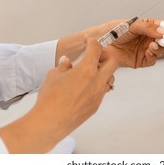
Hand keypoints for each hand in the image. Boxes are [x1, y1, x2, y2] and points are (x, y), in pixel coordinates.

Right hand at [0, 39, 117, 152]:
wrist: (50, 123)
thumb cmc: (50, 98)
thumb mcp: (53, 75)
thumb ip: (64, 66)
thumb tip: (67, 62)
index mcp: (86, 69)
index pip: (96, 48)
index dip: (93, 42)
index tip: (89, 41)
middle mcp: (97, 81)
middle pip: (112, 61)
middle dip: (105, 55)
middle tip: (95, 55)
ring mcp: (98, 94)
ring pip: (110, 77)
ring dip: (103, 71)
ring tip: (89, 72)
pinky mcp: (96, 105)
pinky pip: (102, 91)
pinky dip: (97, 85)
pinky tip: (84, 87)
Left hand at [106, 18, 163, 67]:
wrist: (100, 43)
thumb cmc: (113, 30)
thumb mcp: (132, 25)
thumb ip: (148, 27)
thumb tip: (163, 31)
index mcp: (147, 27)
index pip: (163, 27)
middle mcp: (147, 38)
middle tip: (163, 40)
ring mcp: (144, 50)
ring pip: (159, 51)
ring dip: (159, 49)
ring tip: (153, 45)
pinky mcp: (140, 60)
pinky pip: (152, 60)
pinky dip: (153, 56)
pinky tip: (149, 51)